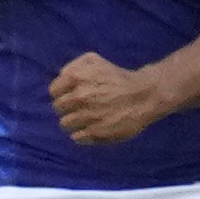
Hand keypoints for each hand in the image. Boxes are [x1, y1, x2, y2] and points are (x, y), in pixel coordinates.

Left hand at [48, 52, 175, 145]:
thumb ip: (73, 66)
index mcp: (77, 78)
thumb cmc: (118, 77)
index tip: (71, 95)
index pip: (53, 91)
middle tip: (81, 106)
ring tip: (88, 117)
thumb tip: (60, 77)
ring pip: (65, 124)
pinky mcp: (96, 132)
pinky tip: (93, 127)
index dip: (62, 94)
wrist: (146, 94)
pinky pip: (77, 137)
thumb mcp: (94, 61)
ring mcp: (87, 116)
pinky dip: (83, 134)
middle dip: (68, 107)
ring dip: (74, 121)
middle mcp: (80, 96)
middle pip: (58, 108)